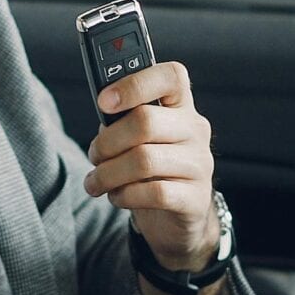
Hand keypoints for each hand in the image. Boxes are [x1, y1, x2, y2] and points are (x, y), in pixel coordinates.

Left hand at [86, 61, 216, 270]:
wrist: (177, 218)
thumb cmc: (151, 169)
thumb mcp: (137, 138)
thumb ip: (123, 119)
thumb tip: (103, 108)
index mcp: (181, 106)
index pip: (171, 76)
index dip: (135, 84)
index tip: (103, 101)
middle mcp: (195, 130)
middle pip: (145, 121)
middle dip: (107, 141)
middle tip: (94, 156)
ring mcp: (200, 164)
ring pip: (144, 160)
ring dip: (108, 173)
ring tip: (96, 182)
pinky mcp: (195, 198)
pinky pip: (154, 193)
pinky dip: (124, 196)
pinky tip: (117, 197)